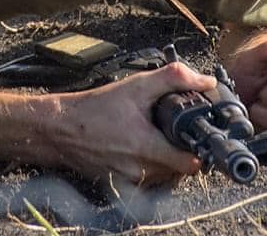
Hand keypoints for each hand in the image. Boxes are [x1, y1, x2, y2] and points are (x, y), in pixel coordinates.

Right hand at [56, 62, 216, 186]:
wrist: (61, 128)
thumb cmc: (95, 109)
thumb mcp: (137, 86)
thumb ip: (174, 79)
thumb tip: (205, 81)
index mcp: (146, 148)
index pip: (191, 164)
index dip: (198, 149)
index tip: (195, 135)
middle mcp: (139, 170)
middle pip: (179, 169)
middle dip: (181, 150)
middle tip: (173, 131)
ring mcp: (130, 182)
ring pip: (165, 177)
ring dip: (166, 160)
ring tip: (154, 137)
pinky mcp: (122, 186)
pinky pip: (149, 181)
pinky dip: (151, 167)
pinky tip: (140, 148)